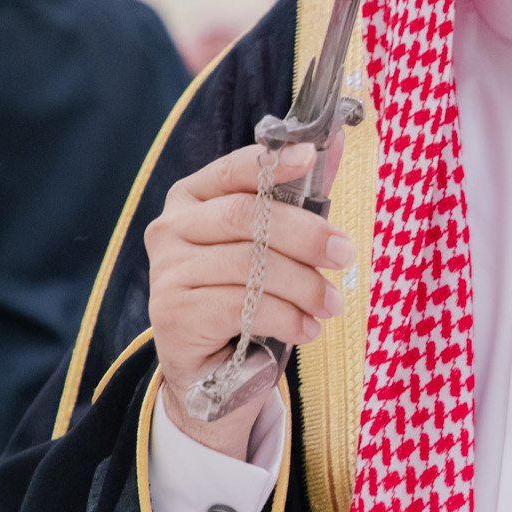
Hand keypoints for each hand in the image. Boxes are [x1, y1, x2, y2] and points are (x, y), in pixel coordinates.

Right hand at [145, 141, 351, 458]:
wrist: (213, 370)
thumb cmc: (246, 295)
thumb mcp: (274, 246)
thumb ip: (296, 197)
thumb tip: (332, 142)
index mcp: (193, 198)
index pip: (232, 171)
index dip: (271, 163)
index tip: (310, 158)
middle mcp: (171, 229)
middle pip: (245, 217)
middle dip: (304, 235)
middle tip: (343, 255)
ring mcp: (167, 272)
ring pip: (247, 266)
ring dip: (302, 286)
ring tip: (330, 304)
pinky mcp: (174, 314)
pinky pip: (240, 306)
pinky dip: (284, 317)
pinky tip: (306, 328)